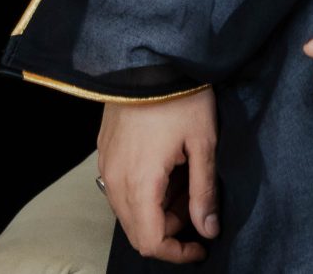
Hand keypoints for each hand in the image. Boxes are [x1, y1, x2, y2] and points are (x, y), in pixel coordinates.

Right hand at [97, 89, 218, 263]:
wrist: (150, 58)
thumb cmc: (182, 97)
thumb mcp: (203, 144)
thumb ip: (203, 191)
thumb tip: (207, 229)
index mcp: (139, 183)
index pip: (149, 241)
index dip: (176, 252)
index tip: (201, 245)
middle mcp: (115, 180)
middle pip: (137, 230)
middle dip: (170, 229)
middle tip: (197, 207)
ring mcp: (105, 166)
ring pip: (128, 210)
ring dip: (157, 210)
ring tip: (186, 182)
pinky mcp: (105, 153)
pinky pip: (120, 188)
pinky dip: (144, 192)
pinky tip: (169, 169)